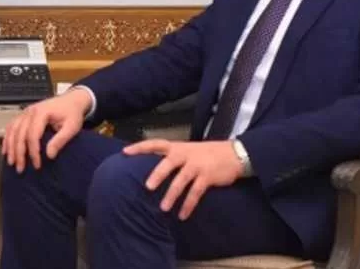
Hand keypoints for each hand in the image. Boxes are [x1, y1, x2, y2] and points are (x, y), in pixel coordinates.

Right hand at [1, 87, 92, 172]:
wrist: (72, 100)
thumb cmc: (72, 112)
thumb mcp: (72, 127)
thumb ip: (60, 140)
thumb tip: (49, 155)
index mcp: (42, 112)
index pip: (33, 135)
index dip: (33, 151)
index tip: (37, 164)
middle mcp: (30, 111)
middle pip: (20, 134)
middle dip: (19, 152)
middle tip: (20, 168)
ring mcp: (25, 112)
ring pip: (12, 130)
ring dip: (10, 147)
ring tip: (11, 161)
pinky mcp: (24, 115)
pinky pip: (11, 126)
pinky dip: (7, 138)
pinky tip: (6, 149)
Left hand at [123, 139, 242, 219]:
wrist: (234, 154)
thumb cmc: (206, 154)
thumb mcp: (187, 150)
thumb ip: (172, 158)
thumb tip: (151, 171)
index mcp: (177, 147)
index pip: (155, 144)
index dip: (140, 147)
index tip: (125, 152)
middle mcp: (185, 154)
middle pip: (168, 163)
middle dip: (158, 174)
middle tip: (147, 187)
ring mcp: (197, 165)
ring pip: (181, 180)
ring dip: (172, 195)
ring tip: (163, 208)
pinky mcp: (207, 176)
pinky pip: (196, 192)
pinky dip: (188, 205)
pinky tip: (182, 215)